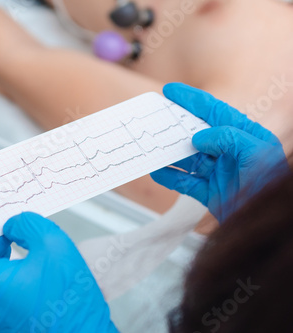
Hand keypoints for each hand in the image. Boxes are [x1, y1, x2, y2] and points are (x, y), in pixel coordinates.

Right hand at [151, 83, 288, 222]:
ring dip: (169, 152)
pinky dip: (170, 177)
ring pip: (188, 158)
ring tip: (151, 145)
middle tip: (154, 116)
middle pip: (196, 133)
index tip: (170, 90)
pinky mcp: (210, 193)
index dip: (192, 100)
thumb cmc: (272, 187)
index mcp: (244, 136)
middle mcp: (229, 152)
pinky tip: (157, 171)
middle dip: (175, 124)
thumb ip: (229, 138)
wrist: (267, 224)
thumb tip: (199, 137)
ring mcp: (218, 173)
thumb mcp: (257, 154)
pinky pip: (185, 182)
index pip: (214, 111)